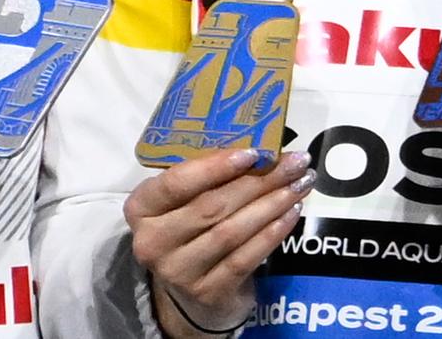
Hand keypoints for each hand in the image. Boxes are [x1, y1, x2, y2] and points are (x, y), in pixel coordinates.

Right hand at [125, 148, 313, 336]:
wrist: (190, 293)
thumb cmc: (190, 229)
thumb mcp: (185, 201)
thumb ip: (208, 177)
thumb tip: (260, 149)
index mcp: (141, 209)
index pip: (175, 183)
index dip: (215, 167)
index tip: (254, 152)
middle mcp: (152, 242)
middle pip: (211, 206)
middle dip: (258, 181)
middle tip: (295, 162)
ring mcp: (179, 271)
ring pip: (230, 231)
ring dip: (271, 204)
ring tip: (300, 185)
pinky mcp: (207, 292)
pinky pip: (245, 257)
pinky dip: (272, 233)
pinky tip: (291, 214)